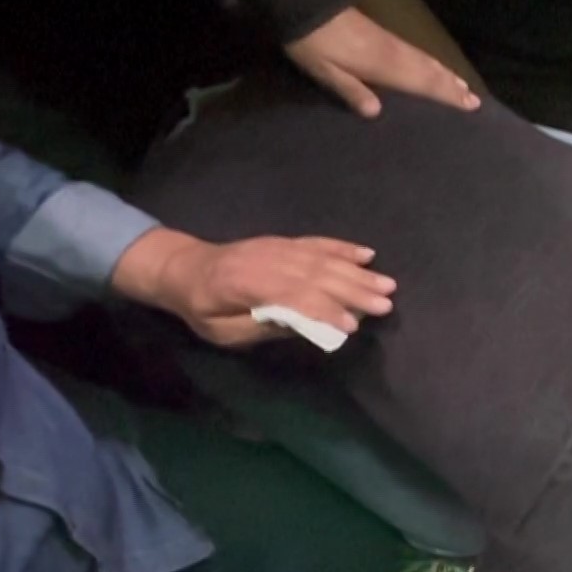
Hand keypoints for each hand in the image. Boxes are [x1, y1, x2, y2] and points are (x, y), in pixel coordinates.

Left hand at [114, 229, 395, 347]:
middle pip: (316, 274)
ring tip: (387, 284)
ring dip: (357, 272)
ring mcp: (277, 247)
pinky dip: (342, 248)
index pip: (293, 295)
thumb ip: (261, 327)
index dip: (324, 310)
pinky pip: (316, 243)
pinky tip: (366, 254)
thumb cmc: (201, 307)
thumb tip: (302, 325)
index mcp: (246, 284)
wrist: (184, 267)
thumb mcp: (222, 330)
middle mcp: (266, 259)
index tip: (352, 325)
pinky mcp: (283, 242)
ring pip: (322, 258)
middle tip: (386, 303)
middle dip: (354, 289)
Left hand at [286, 7, 479, 117]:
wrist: (307, 7)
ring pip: (426, 60)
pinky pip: (416, 52)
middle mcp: (395, 54)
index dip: (447, 95)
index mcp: (384, 66)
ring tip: (462, 85)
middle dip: (453, 86)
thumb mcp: (326, 72)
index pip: (424, 83)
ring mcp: (391, 43)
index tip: (470, 105)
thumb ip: (351, 91)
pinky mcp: (384, 36)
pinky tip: (433, 66)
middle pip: (431, 71)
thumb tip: (376, 112)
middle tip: (474, 100)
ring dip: (445, 74)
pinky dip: (431, 62)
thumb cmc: (314, 45)